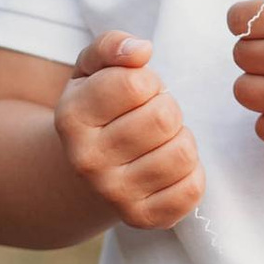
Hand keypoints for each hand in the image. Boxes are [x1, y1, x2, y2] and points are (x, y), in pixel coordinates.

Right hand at [56, 31, 203, 228]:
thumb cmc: (98, 108)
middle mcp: (86, 161)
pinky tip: (168, 166)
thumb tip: (141, 50)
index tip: (138, 90)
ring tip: (160, 140)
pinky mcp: (141, 218)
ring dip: (180, 138)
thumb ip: (112, 46)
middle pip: (163, 118)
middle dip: (167, 107)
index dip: (148, 80)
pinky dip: (191, 173)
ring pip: (183, 154)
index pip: (136, 84)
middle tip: (152, 115)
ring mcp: (113, 194)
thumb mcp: (92, 68)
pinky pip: (192, 189)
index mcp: (71, 117)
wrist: (83, 170)